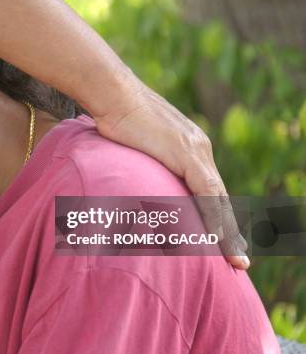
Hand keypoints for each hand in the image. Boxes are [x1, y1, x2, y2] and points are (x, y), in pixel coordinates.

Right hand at [93, 80, 249, 268]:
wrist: (114, 94)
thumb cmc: (115, 114)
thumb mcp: (133, 142)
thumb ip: (141, 159)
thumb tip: (128, 174)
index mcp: (190, 145)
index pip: (209, 188)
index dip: (218, 215)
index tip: (223, 240)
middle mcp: (200, 147)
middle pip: (220, 197)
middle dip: (230, 230)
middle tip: (239, 259)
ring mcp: (196, 150)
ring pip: (218, 198)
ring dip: (227, 231)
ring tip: (235, 258)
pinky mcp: (186, 153)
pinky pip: (205, 191)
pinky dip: (212, 215)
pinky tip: (217, 237)